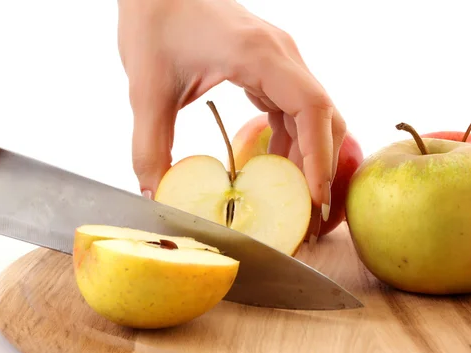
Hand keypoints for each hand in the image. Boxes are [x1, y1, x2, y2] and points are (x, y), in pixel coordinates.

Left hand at [117, 0, 345, 220]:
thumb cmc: (154, 21)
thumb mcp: (147, 89)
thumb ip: (150, 146)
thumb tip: (156, 193)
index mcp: (259, 55)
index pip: (312, 109)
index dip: (319, 159)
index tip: (315, 200)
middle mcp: (280, 55)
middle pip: (324, 117)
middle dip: (321, 167)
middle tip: (310, 214)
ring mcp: (278, 60)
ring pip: (314, 114)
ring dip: (308, 158)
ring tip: (293, 200)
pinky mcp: (268, 67)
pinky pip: (293, 108)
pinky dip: (291, 141)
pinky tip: (272, 167)